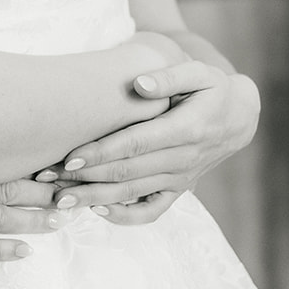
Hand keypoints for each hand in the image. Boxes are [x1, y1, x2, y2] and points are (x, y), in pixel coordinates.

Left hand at [36, 60, 259, 226]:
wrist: (240, 116)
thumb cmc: (213, 88)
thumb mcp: (200, 73)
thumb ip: (169, 76)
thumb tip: (139, 84)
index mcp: (187, 128)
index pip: (136, 144)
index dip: (102, 152)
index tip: (70, 157)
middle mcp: (183, 159)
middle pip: (127, 172)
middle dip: (85, 179)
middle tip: (48, 180)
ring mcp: (180, 178)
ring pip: (132, 193)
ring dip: (94, 198)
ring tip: (60, 201)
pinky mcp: (179, 189)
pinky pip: (152, 211)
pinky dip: (126, 215)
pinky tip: (98, 211)